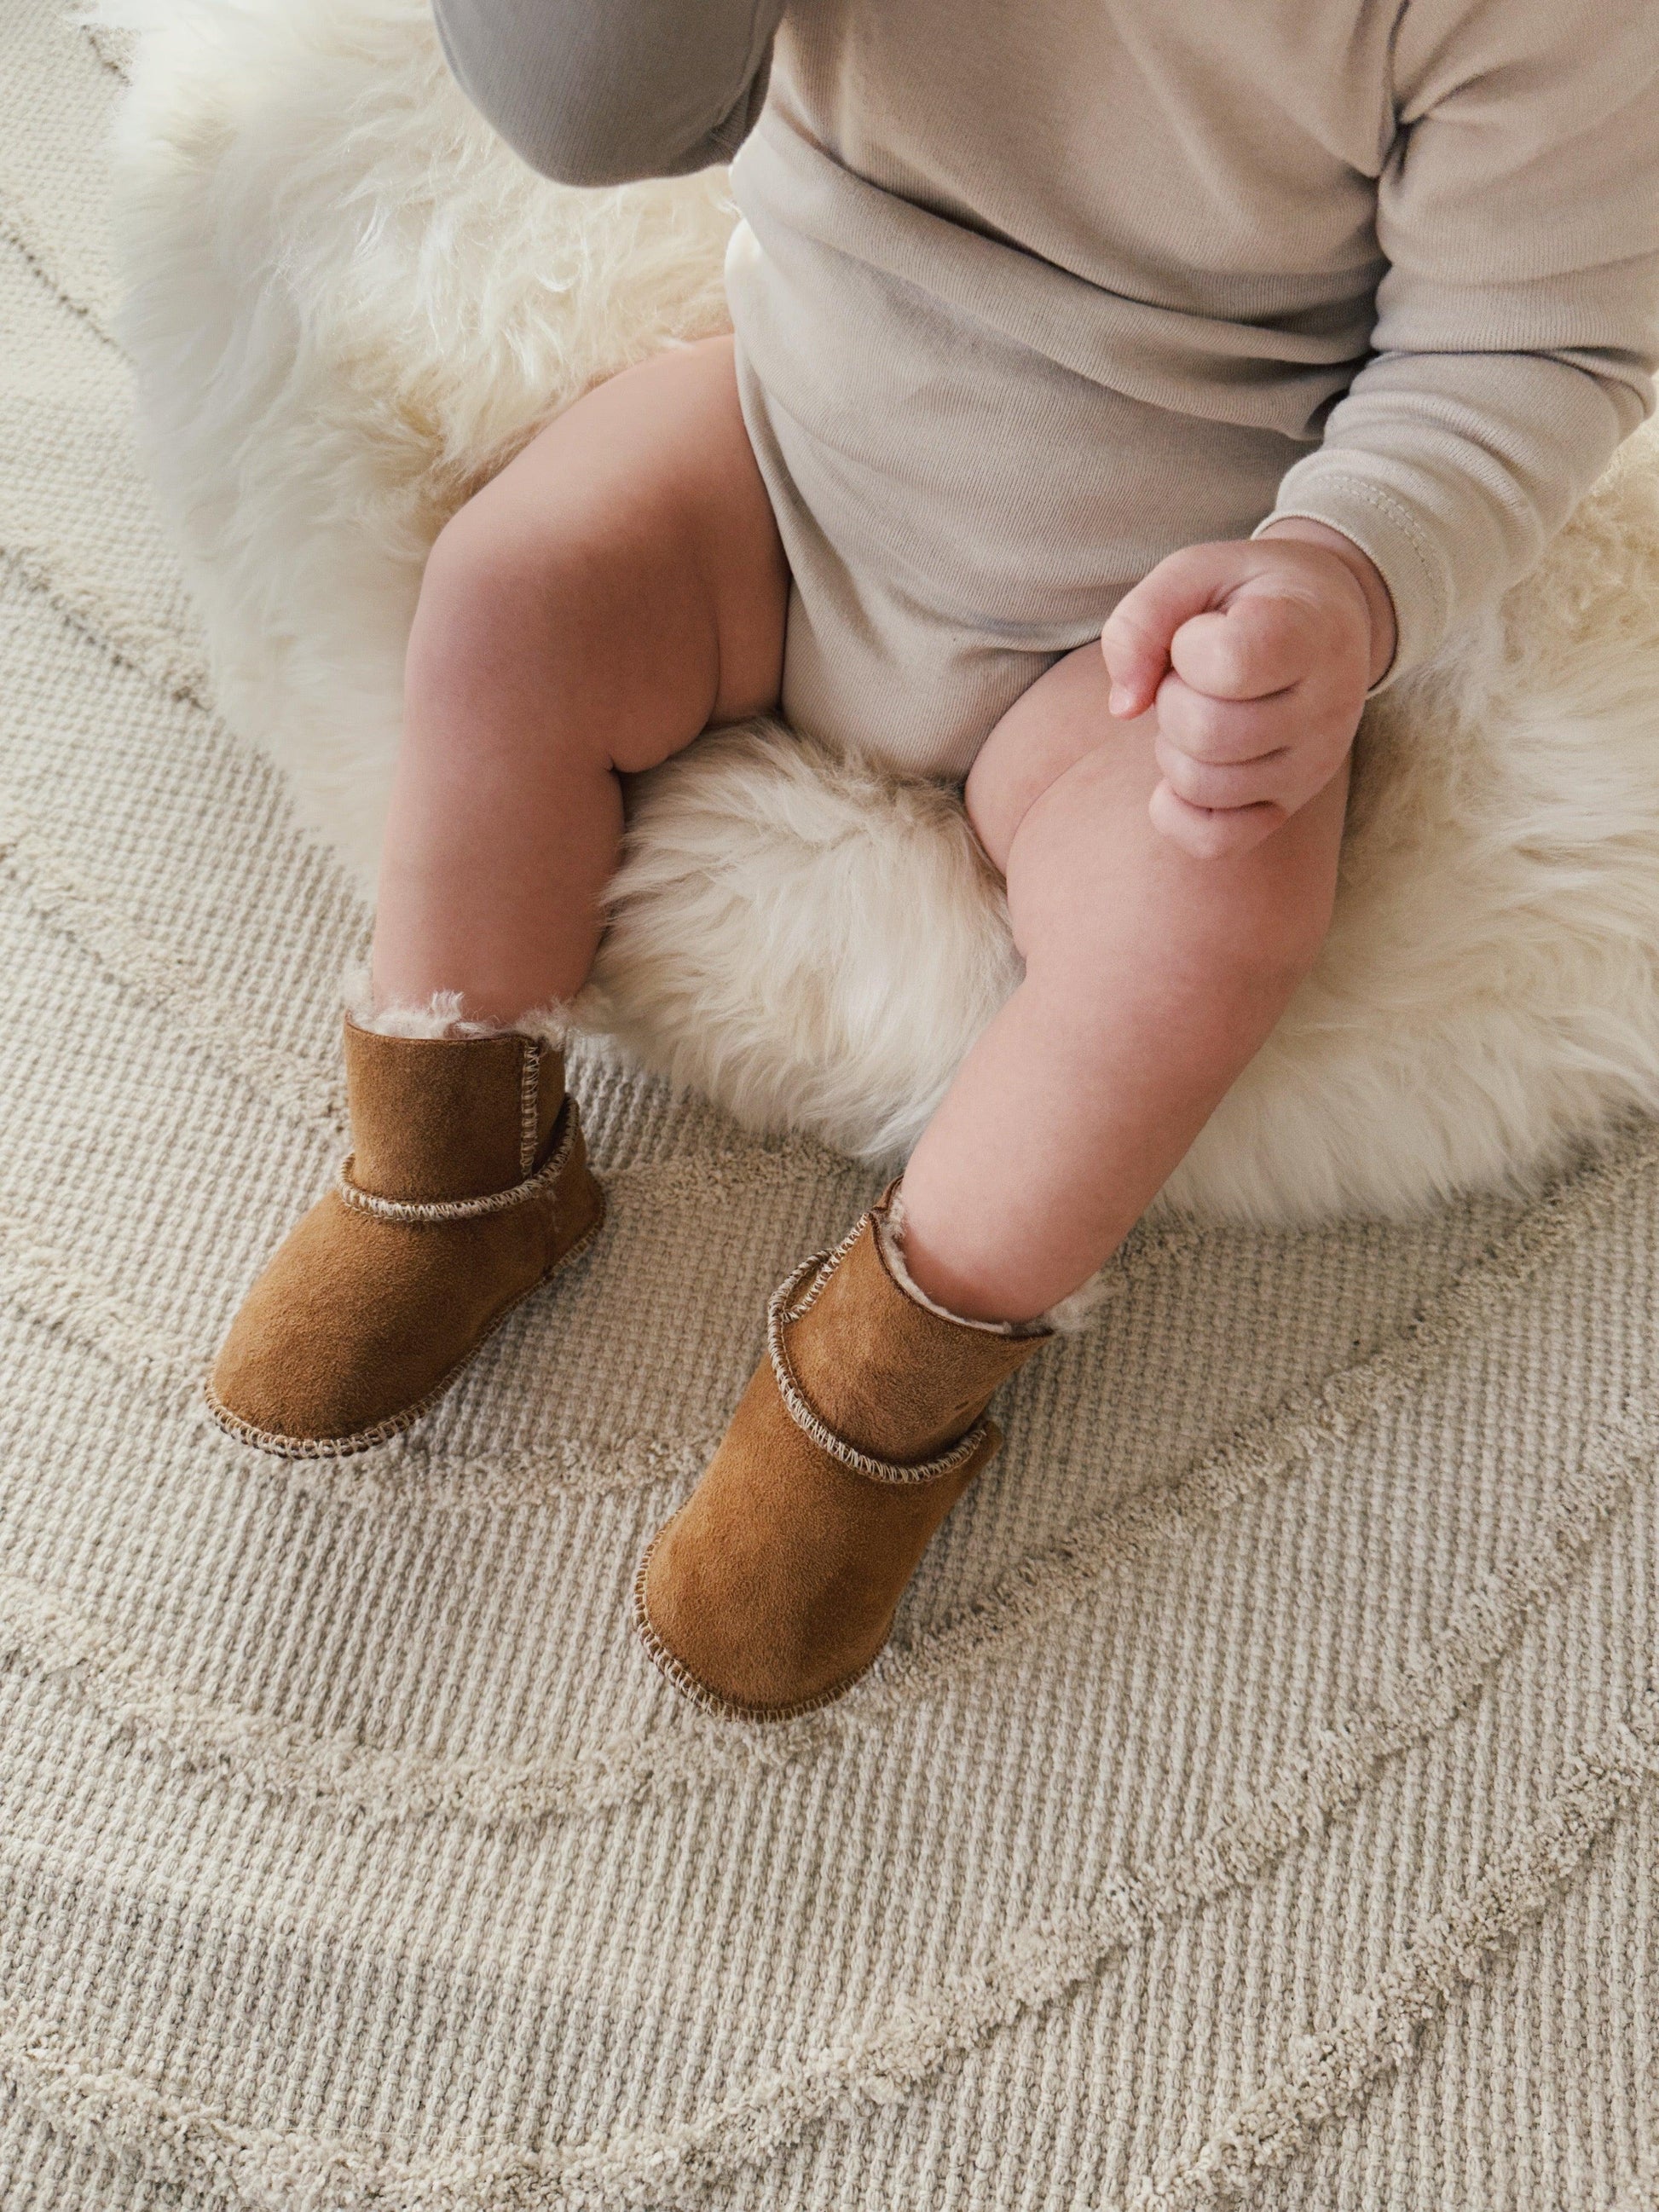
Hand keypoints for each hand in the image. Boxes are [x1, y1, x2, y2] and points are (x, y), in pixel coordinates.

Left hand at [1099, 521, 1395, 858]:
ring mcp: (1312, 766)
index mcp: (1309, 632)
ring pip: (1202, 785)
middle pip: (1205, 733)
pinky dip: (1175, 812)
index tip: (1205, 630)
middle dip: (1170, 700)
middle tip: (1192, 676)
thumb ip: (1142, 619)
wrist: (1326, 620)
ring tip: (1200, 710)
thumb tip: (1123, 708)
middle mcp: (1325, 707)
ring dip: (1172, 746)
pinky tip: (1185, 767)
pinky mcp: (1288, 806)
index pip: (1229, 663)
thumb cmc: (1248, 595)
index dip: (1188, 647)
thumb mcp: (1196, 572)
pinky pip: (1214, 841)